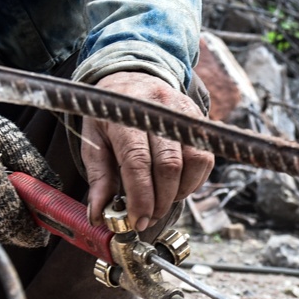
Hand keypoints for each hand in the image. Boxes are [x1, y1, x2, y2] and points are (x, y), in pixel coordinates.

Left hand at [82, 72, 213, 230]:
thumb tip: (99, 215)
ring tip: (162, 203)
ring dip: (179, 193)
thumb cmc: (111, 115)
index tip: (137, 221)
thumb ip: (98, 179)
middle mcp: (158, 109)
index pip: (137, 161)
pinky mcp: (199, 119)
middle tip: (148, 218)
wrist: (132, 78)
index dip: (140, 197)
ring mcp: (183, 112)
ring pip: (193, 163)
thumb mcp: (94, 142)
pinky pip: (205, 158)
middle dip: (160, 201)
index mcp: (126, 114)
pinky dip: (194, 181)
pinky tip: (176, 188)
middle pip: (169, 165)